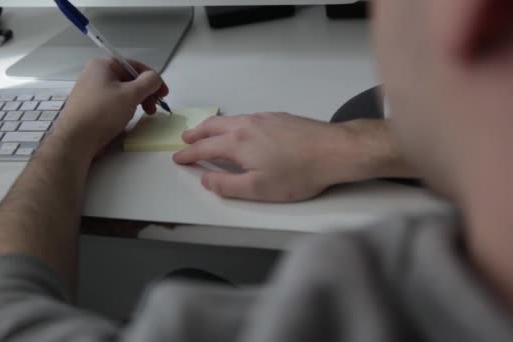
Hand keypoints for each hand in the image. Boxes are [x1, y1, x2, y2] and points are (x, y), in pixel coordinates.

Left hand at [50, 58, 168, 158]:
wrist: (76, 139)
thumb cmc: (103, 112)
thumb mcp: (131, 94)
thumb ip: (148, 82)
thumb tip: (155, 78)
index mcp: (103, 65)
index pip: (135, 65)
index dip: (152, 78)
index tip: (164, 94)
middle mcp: (96, 74)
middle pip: (129, 79)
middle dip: (146, 92)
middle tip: (155, 108)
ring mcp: (92, 91)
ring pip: (122, 92)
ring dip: (138, 101)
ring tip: (146, 114)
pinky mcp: (91, 106)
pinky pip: (114, 102)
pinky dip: (125, 108)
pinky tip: (129, 118)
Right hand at [174, 113, 410, 201]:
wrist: (334, 151)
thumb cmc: (297, 174)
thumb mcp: (257, 189)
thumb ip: (227, 185)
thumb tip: (205, 178)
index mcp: (237, 143)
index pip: (204, 148)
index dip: (188, 154)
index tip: (178, 157)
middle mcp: (247, 125)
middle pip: (213, 126)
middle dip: (197, 133)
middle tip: (186, 139)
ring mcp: (264, 118)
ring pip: (231, 119)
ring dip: (214, 126)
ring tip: (208, 132)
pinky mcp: (279, 117)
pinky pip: (247, 117)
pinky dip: (234, 122)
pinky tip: (241, 129)